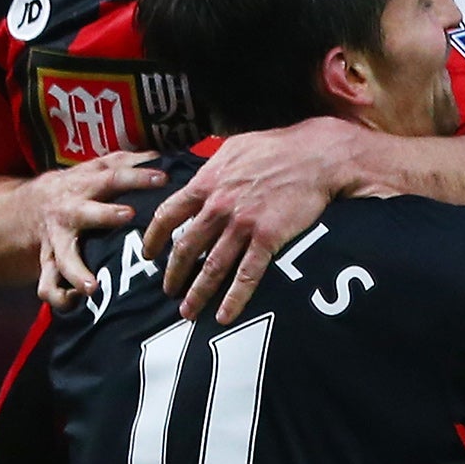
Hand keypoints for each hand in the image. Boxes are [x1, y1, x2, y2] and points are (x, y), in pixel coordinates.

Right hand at [36, 151, 167, 307]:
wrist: (26, 207)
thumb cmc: (75, 188)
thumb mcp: (93, 169)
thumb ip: (123, 162)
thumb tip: (158, 154)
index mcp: (84, 185)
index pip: (114, 177)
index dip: (137, 177)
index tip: (163, 178)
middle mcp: (69, 212)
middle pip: (87, 212)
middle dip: (106, 214)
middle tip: (129, 216)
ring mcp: (57, 240)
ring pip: (62, 257)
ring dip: (76, 271)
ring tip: (91, 288)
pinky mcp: (48, 263)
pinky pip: (48, 285)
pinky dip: (58, 297)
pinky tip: (74, 305)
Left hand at [141, 119, 361, 324]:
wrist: (315, 156)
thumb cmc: (276, 148)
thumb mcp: (233, 148)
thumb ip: (211, 168)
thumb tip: (197, 180)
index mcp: (206, 183)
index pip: (167, 215)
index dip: (154, 238)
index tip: (149, 254)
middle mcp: (219, 207)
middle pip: (186, 248)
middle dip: (173, 274)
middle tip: (168, 291)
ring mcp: (242, 224)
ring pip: (212, 267)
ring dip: (197, 293)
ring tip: (188, 311)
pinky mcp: (268, 238)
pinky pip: (247, 275)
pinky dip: (234, 298)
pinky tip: (225, 315)